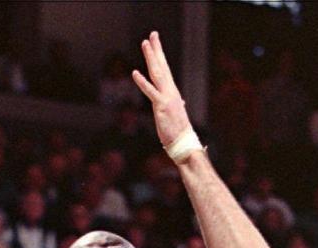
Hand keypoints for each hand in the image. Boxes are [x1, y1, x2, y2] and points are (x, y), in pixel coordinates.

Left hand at [132, 31, 192, 150]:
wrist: (183, 142)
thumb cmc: (178, 130)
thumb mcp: (176, 114)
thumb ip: (175, 105)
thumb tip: (180, 102)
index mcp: (172, 92)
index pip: (165, 70)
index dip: (159, 55)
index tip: (155, 42)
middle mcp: (170, 91)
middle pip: (161, 66)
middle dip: (156, 50)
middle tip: (152, 35)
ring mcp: (166, 97)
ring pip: (156, 73)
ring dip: (150, 57)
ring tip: (145, 43)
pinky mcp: (161, 106)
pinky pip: (150, 92)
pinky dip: (142, 82)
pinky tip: (135, 72)